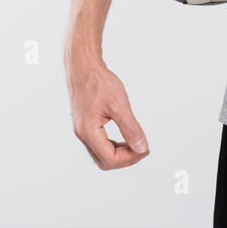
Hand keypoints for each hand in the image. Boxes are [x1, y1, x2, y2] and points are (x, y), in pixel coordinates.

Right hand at [66, 54, 149, 169]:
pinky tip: (124, 136)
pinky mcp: (84, 124)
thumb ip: (130, 128)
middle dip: (125, 159)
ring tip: (135, 142)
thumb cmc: (99, 82)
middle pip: (104, 161)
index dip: (130, 157)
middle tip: (141, 148)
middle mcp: (82, 134)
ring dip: (119, 153)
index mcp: (88, 132)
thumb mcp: (119, 104)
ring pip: (100, 154)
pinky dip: (112, 145)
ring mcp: (82, 130)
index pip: (110, 159)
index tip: (145, 147)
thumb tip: (141, 147)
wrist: (83, 66)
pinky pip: (98, 144)